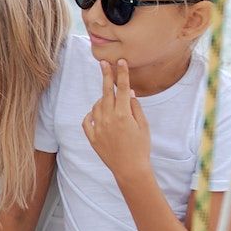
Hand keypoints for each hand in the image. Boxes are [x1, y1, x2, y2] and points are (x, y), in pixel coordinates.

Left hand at [81, 59, 151, 176]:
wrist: (129, 169)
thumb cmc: (141, 147)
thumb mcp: (143, 126)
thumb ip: (134, 107)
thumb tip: (128, 92)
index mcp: (123, 114)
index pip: (121, 88)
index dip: (121, 74)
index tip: (120, 62)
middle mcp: (108, 119)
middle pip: (106, 92)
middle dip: (106, 76)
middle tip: (103, 64)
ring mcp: (98, 128)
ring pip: (97, 106)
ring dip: (102, 99)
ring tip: (110, 101)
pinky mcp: (92, 137)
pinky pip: (87, 120)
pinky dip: (92, 114)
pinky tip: (98, 113)